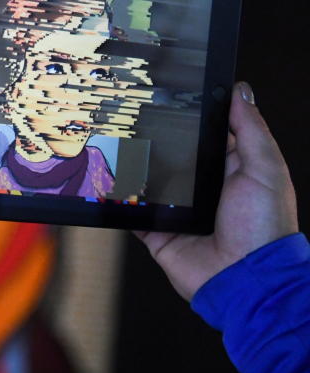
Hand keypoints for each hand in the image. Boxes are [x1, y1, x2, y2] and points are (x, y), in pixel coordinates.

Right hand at [135, 82, 298, 299]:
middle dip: (156, 141)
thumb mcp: (265, 170)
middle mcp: (204, 190)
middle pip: (173, 157)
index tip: (173, 94)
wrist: (244, 281)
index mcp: (231, 171)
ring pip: (150, 182)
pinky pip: (133, 213)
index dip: (193, 116)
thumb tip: (241, 92)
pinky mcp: (158, 232)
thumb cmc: (264, 228)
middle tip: (132, 117)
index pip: (208, 135)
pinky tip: (107, 183)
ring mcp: (179, 212)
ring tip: (114, 145)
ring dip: (135, 169)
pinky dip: (121, 201)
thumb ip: (251, 131)